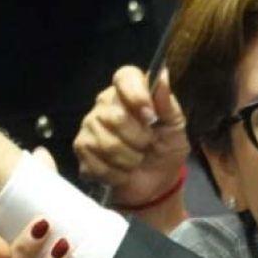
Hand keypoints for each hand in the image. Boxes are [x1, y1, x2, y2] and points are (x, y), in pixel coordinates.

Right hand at [73, 66, 188, 209]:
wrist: (156, 184)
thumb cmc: (166, 149)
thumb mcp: (175, 127)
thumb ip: (167, 103)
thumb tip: (162, 74)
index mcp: (128, 93)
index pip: (124, 77)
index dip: (136, 95)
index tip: (150, 116)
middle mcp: (104, 106)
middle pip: (115, 117)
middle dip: (138, 139)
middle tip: (147, 145)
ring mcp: (89, 128)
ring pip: (105, 143)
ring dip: (128, 160)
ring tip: (136, 161)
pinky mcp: (82, 151)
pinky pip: (95, 163)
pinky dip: (116, 174)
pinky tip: (122, 173)